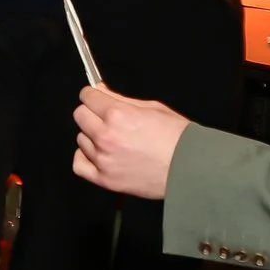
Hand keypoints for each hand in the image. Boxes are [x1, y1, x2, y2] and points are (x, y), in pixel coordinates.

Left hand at [73, 86, 191, 198]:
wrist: (190, 168)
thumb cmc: (176, 137)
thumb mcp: (152, 107)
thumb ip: (120, 98)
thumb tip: (99, 90)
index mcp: (117, 114)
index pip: (87, 96)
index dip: (93, 96)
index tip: (98, 99)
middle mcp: (106, 136)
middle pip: (80, 115)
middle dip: (91, 113)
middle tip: (107, 119)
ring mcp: (103, 159)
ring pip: (81, 139)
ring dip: (92, 136)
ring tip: (114, 140)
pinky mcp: (105, 179)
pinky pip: (79, 164)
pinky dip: (85, 158)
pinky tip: (99, 155)